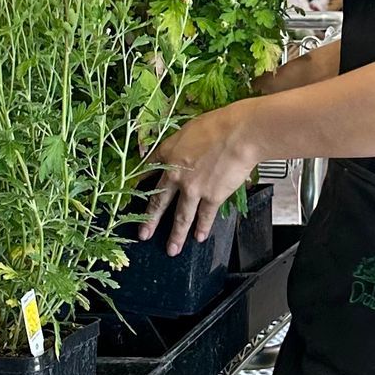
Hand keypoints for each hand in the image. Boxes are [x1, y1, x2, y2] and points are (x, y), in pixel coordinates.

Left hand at [138, 105, 259, 253]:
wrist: (240, 134)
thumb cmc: (219, 125)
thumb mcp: (189, 128)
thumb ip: (179, 144)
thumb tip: (179, 149)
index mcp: (167, 154)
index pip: (148, 170)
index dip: (140, 182)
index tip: (134, 192)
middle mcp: (176, 175)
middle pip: (159, 202)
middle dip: (150, 221)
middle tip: (143, 234)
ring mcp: (193, 189)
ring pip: (181, 217)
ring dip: (176, 236)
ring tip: (172, 249)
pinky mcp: (212, 197)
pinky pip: (205, 216)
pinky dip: (203, 228)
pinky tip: (200, 237)